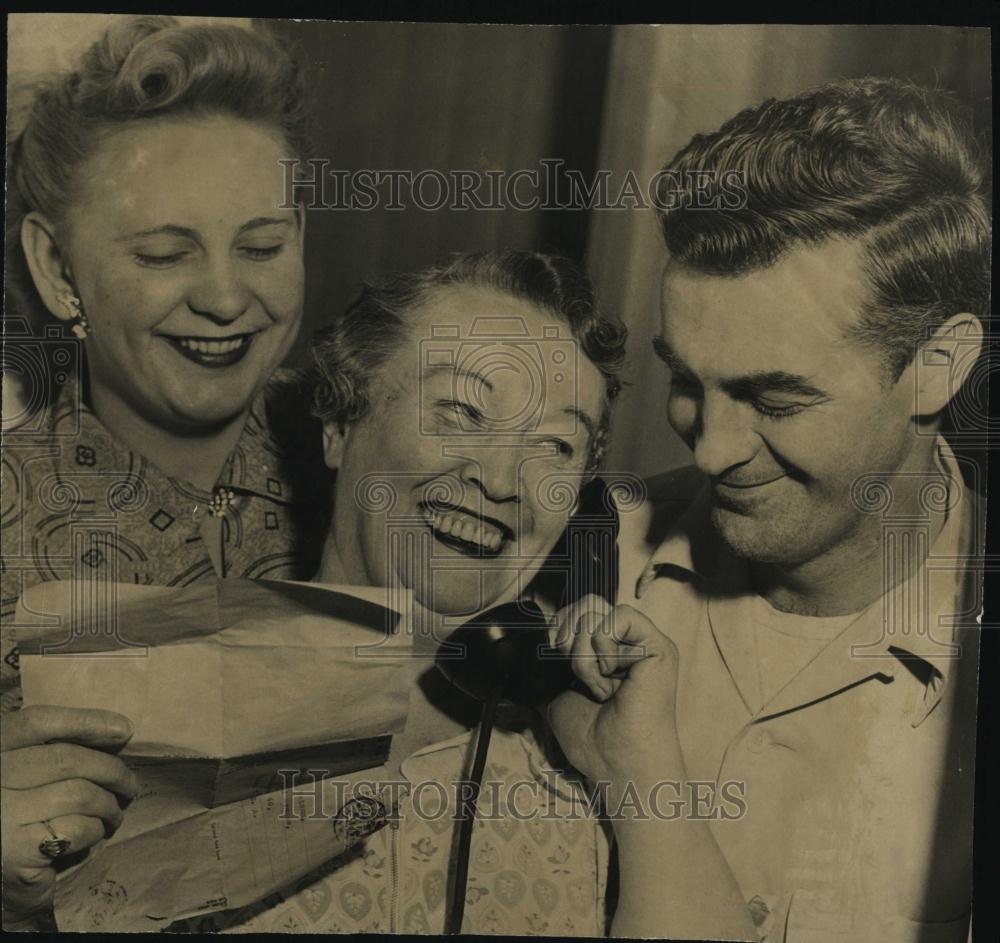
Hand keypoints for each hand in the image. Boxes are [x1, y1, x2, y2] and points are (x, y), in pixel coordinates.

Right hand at [1, 706, 137, 921]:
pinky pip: (77, 828)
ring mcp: (2, 815)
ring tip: (114, 813)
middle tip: (130, 785)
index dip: (85, 721)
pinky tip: (93, 835)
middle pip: (66, 758)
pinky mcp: (17, 851)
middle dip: (111, 770)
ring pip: (80, 794)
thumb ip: (49, 748)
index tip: (124, 730)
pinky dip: (95, 830)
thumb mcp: (22, 772)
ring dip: (109, 804)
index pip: (36, 722)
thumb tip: (119, 729)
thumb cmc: (16, 817)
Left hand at [547, 604, 681, 786]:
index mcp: (608, 647)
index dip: (559, 628)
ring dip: (584, 655)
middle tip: (580, 679)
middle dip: (567, 640)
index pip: (579, 609)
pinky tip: (613, 680)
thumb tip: (536, 637)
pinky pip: (619, 618)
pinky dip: (604, 650)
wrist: (616, 764)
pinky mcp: (659, 646)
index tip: (559, 662)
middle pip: (586, 604)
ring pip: (596, 613)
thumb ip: (552, 660)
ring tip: (600, 687)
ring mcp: (645, 641)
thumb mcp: (557, 690)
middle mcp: (628, 640)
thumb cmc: (593, 738)